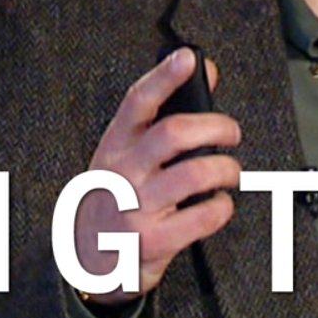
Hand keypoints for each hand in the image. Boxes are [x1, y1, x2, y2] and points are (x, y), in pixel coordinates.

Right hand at [74, 47, 241, 304]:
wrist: (85, 259)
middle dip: (215, 126)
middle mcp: (123, 172)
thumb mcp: (126, 155)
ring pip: (194, 174)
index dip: (164, 77)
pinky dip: (222, 207)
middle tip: (231, 132)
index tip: (188, 58)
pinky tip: (219, 204)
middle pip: (174, 134)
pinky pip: (202, 216)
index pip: (139, 102)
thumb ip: (162, 116)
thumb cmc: (113, 198)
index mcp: (115, 145)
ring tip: (230, 171)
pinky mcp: (154, 238)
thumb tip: (203, 71)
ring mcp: (137, 206)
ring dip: (225, 168)